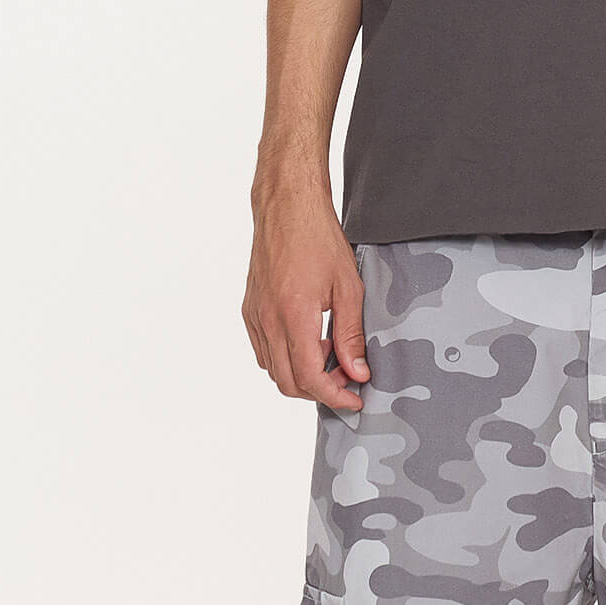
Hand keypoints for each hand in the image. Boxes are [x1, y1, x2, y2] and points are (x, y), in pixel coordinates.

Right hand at [242, 193, 370, 411]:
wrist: (288, 206)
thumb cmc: (319, 237)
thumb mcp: (348, 285)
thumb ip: (351, 333)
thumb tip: (357, 372)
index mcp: (293, 315)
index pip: (309, 377)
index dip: (334, 395)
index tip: (354, 398)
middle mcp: (268, 320)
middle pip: (288, 382)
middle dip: (319, 390)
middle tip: (346, 378)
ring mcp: (254, 316)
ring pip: (273, 369)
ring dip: (301, 374)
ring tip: (329, 354)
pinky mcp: (249, 309)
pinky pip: (263, 350)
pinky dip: (284, 358)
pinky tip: (307, 341)